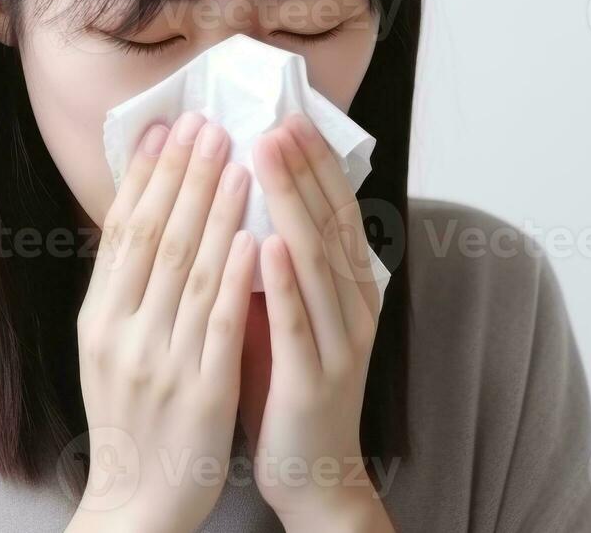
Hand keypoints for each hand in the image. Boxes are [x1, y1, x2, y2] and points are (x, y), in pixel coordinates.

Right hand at [70, 111, 255, 532]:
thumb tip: (141, 212)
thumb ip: (124, 287)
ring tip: (234, 157)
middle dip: (183, 175)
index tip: (166, 127)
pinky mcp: (202, 391)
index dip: (145, 175)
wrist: (137, 503)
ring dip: (214, 208)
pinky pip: (221, 323)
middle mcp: (122, 335)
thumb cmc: (131, 415)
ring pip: (190, 270)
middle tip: (206, 123)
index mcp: (98, 319)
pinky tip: (252, 236)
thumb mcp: (109, 347)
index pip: (122, 231)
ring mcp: (162, 363)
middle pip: (155, 237)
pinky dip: (235, 276)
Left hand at [240, 111, 393, 531]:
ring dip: (291, 202)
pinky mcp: (316, 378)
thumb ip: (273, 263)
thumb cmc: (289, 386)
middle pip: (329, 221)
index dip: (313, 162)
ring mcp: (340, 341)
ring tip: (267, 155)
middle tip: (275, 118)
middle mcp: (354, 305)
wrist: (316, 475)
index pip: (334, 209)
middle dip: (301, 167)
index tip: (285, 115)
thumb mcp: (287, 312)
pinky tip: (266, 242)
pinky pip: (301, 321)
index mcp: (349, 286)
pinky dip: (285, 280)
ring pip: (318, 259)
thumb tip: (236, 201)